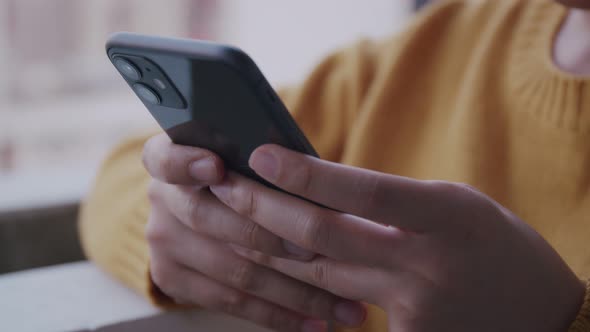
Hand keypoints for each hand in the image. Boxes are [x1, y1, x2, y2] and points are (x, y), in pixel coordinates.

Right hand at [141, 134, 365, 331]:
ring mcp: (164, 242)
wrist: (202, 211)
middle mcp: (161, 199)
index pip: (165, 157)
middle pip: (209, 220)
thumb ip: (260, 164)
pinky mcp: (172, 279)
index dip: (187, 163)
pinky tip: (314, 322)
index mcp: (171, 158)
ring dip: (292, 292)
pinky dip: (278, 315)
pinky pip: (231, 302)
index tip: (217, 168)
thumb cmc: (241, 176)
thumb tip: (308, 171)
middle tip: (315, 251)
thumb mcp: (240, 158)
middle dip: (268, 238)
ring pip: (232, 271)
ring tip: (339, 305)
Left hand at [210, 144, 585, 331]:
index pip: (362, 190)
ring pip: (320, 274)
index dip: (306, 174)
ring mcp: (413, 305)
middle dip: (265, 211)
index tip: (262, 155)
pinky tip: (279, 270)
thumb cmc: (491, 244)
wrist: (536, 312)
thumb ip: (391, 204)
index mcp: (444, 214)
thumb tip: (321, 194)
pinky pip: (340, 309)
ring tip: (235, 224)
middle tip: (227, 188)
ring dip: (272, 250)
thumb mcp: (451, 206)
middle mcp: (426, 262)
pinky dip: (309, 288)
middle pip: (324, 237)